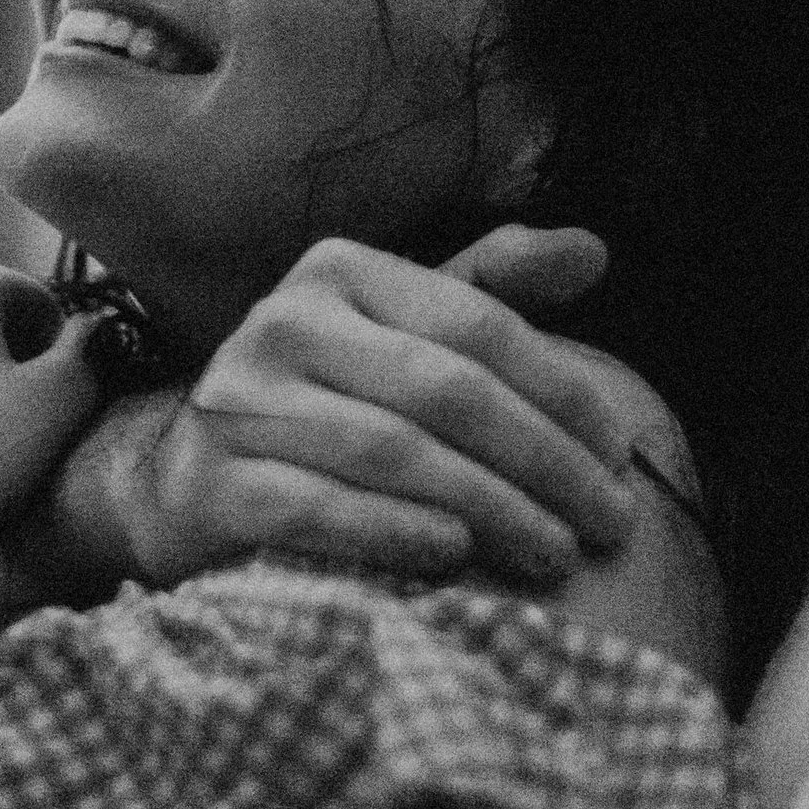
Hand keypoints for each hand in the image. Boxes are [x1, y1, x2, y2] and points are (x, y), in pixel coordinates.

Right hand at [116, 231, 649, 591]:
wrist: (189, 480)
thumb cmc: (327, 404)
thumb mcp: (403, 333)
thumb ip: (491, 290)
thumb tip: (594, 251)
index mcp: (341, 271)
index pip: (477, 324)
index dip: (563, 392)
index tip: (620, 460)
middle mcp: (283, 321)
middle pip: (444, 390)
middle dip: (543, 462)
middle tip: (608, 524)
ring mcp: (239, 403)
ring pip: (392, 452)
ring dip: (491, 509)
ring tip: (553, 553)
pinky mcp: (212, 483)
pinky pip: (320, 509)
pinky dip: (396, 533)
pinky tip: (457, 557)